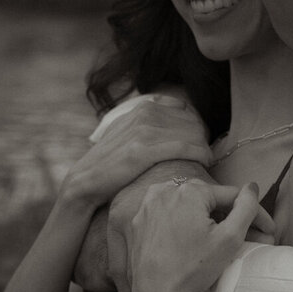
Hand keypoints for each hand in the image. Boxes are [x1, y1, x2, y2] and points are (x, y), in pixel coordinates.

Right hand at [60, 96, 212, 208]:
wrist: (85, 184)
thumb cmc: (114, 165)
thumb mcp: (129, 134)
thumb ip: (150, 123)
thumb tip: (181, 113)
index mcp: (142, 107)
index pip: (185, 109)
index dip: (196, 126)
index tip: (199, 142)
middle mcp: (143, 113)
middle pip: (192, 121)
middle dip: (203, 138)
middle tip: (206, 155)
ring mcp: (142, 130)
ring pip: (191, 133)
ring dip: (204, 147)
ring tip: (207, 160)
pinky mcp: (142, 150)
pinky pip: (184, 147)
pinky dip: (200, 153)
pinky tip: (206, 162)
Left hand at [123, 181, 274, 291]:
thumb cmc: (194, 269)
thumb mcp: (230, 238)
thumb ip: (246, 207)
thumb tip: (252, 187)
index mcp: (189, 190)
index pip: (231, 196)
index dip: (255, 213)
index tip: (269, 230)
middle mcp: (163, 191)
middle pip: (208, 200)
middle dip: (230, 216)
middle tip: (250, 236)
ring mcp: (146, 207)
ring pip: (186, 206)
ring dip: (206, 218)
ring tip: (223, 238)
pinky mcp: (135, 223)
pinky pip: (166, 216)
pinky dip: (182, 224)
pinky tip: (193, 240)